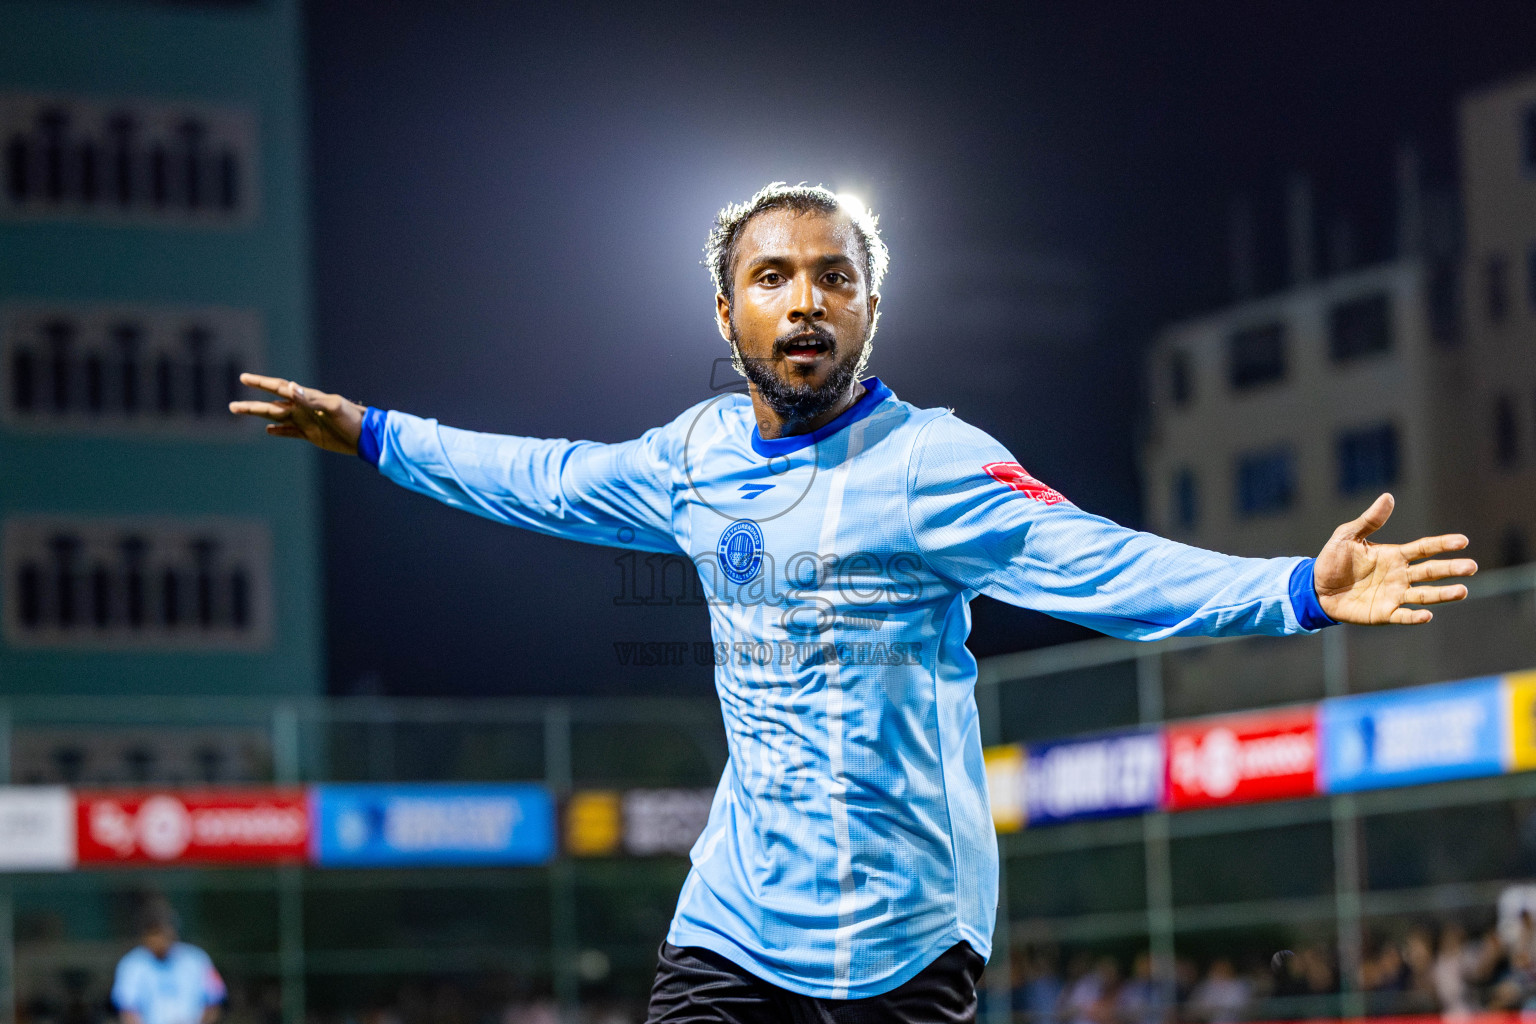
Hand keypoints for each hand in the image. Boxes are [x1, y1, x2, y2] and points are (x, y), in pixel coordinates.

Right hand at [228, 373, 365, 454]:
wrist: (365, 436)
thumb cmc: (351, 417)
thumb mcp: (332, 406)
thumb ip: (311, 398)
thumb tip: (291, 386)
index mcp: (306, 398)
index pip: (279, 388)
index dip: (261, 383)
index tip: (244, 378)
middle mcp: (302, 408)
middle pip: (271, 405)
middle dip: (251, 405)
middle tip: (231, 406)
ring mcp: (305, 421)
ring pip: (276, 418)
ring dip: (259, 415)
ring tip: (242, 412)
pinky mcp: (311, 435)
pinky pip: (290, 432)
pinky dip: (278, 431)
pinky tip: (268, 430)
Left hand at [1314, 493, 1476, 624]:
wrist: (1315, 588)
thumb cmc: (1332, 561)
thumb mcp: (1346, 536)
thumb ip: (1369, 521)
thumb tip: (1388, 497)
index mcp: (1393, 555)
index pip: (1424, 548)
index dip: (1443, 544)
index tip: (1463, 541)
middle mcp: (1399, 575)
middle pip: (1431, 571)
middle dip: (1452, 569)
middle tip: (1472, 567)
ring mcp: (1394, 595)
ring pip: (1425, 594)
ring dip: (1443, 594)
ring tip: (1462, 591)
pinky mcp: (1384, 613)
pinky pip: (1403, 616)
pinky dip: (1415, 616)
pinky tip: (1427, 615)